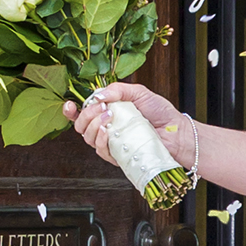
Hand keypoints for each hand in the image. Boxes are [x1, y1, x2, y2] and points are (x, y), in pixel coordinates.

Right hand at [63, 79, 194, 170]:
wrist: (176, 132)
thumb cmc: (160, 113)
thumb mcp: (139, 93)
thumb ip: (118, 89)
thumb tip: (98, 95)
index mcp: (108, 112)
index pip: (82, 113)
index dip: (71, 111)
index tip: (70, 105)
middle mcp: (106, 128)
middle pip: (81, 125)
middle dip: (86, 115)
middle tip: (102, 109)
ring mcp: (111, 143)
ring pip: (87, 137)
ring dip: (93, 125)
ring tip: (109, 117)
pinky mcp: (118, 156)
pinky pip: (100, 150)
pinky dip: (100, 140)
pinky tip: (106, 132)